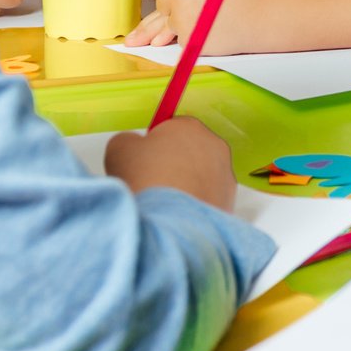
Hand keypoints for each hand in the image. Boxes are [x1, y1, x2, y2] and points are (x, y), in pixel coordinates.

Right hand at [103, 117, 236, 212]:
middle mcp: (215, 146)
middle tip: (153, 182)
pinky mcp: (230, 201)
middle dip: (174, 163)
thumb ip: (129, 140)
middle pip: (190, 150)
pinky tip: (179, 214)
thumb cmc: (145, 179)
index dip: (156, 143)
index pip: (172, 127)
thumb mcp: (119, 148)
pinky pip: (208, 197)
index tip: (144, 160)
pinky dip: (196, 204)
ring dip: (187, 184)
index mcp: (189, 126)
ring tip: (165, 202)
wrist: (171, 224)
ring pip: (202, 175)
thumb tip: (134, 147)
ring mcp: (226, 175)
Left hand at [137, 0, 263, 51]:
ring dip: (183, 20)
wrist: (261, 16)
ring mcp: (182, 19)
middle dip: (175, 3)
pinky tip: (211, 28)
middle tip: (199, 2)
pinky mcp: (189, 39)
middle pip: (162, 1)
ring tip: (209, 15)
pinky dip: (193, 34)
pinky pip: (181, 37)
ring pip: (170, 21)